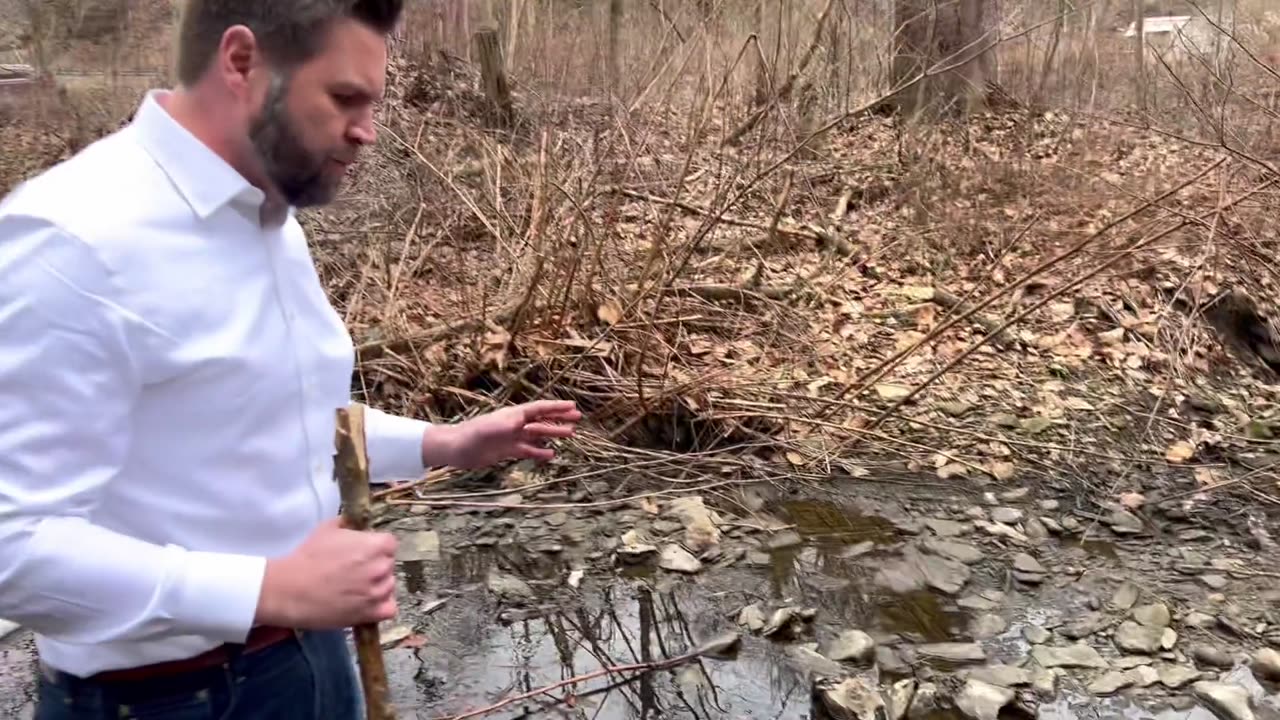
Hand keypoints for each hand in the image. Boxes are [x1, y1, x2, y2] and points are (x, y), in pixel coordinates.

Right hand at [255, 517, 397, 628]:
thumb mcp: (327, 528)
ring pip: (389, 586)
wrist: (291, 589)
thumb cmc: (308, 557)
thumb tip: (355, 526)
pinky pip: (389, 608)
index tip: (362, 552)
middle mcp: (381, 567)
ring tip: (356, 588)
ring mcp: (378, 592)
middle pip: (388, 564)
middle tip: (354, 571)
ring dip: (377, 586)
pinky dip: (381, 606)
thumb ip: (348, 524)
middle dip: (375, 565)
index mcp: (375, 544)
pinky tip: (365, 603)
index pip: (389, 543)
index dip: (375, 547)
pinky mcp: (371, 613)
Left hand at [424, 400, 581, 468]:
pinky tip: (551, 455)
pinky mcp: (506, 450)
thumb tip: (522, 422)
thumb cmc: (472, 435)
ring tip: (570, 434)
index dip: (556, 407)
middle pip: (541, 420)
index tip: (572, 406)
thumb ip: (506, 425)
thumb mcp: (490, 429)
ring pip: (537, 435)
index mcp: (513, 415)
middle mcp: (514, 424)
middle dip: (559, 418)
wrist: (456, 449)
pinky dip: (540, 452)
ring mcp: (511, 438)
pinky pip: (528, 450)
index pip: (539, 409)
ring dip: (553, 434)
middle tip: (578, 419)